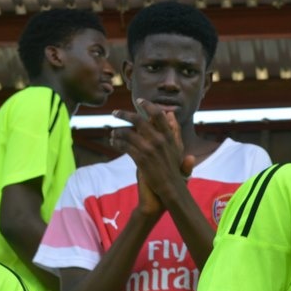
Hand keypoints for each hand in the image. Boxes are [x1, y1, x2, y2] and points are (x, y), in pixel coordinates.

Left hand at [111, 100, 194, 214]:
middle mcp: (159, 140)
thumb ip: (174, 130)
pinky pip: (125, 146)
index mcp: (168, 136)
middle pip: (138, 120)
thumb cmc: (174, 169)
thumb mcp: (177, 147)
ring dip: (118, 131)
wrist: (171, 189)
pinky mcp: (141, 159)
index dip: (148, 105)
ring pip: (128, 133)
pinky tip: (114, 142)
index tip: (139, 101)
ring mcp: (149, 149)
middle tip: (115, 113)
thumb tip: (170, 114)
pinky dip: (117, 142)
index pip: (158, 114)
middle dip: (124, 114)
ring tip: (113, 133)